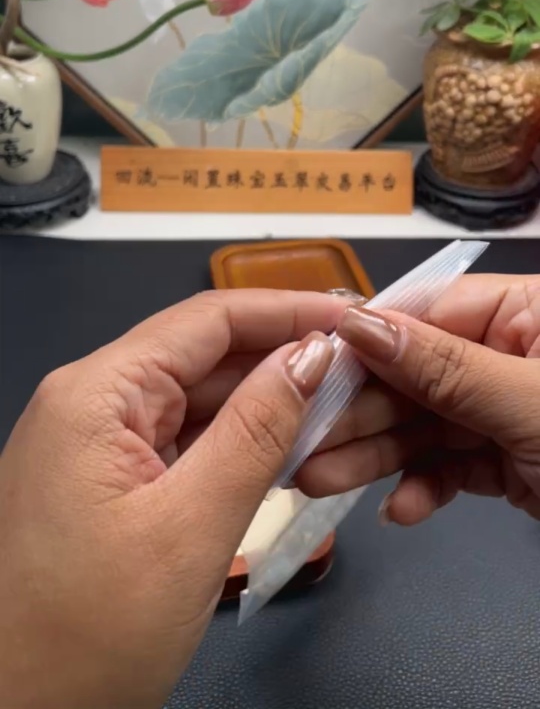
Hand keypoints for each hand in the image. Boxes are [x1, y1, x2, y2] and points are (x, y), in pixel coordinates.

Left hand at [0, 289, 343, 708]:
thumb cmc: (83, 636)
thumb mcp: (190, 528)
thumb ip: (256, 432)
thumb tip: (310, 356)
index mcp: (96, 394)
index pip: (207, 320)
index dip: (287, 310)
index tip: (353, 317)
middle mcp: (90, 404)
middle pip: (203, 356)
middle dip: (282, 358)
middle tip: (360, 370)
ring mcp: (95, 443)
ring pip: (196, 400)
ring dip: (264, 403)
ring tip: (337, 407)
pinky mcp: (105, 481)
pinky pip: (181, 441)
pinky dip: (234, 443)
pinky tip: (284, 449)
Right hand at [296, 274, 539, 524]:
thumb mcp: (527, 401)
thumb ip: (445, 366)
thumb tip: (359, 323)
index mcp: (523, 311)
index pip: (428, 312)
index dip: (366, 340)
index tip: (306, 366)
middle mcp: (508, 351)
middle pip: (415, 374)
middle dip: (358, 412)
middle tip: (298, 439)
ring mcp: (506, 408)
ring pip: (424, 425)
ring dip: (375, 456)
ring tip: (317, 480)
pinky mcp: (509, 460)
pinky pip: (453, 465)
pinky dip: (426, 487)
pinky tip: (400, 509)